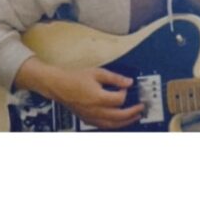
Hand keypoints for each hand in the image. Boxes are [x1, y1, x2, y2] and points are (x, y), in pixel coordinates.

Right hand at [15, 56, 143, 129]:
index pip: (119, 100)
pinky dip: (113, 124)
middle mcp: (95, 110)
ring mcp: (90, 116)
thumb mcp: (97, 73)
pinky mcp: (86, 119)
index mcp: (98, 98)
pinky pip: (103, 125)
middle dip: (132, 113)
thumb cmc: (75, 77)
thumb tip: (128, 82)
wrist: (58, 85)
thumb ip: (115, 78)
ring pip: (112, 125)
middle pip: (119, 116)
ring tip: (135, 117)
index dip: (125, 93)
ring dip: (125, 122)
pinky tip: (118, 121)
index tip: (126, 87)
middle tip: (141, 108)